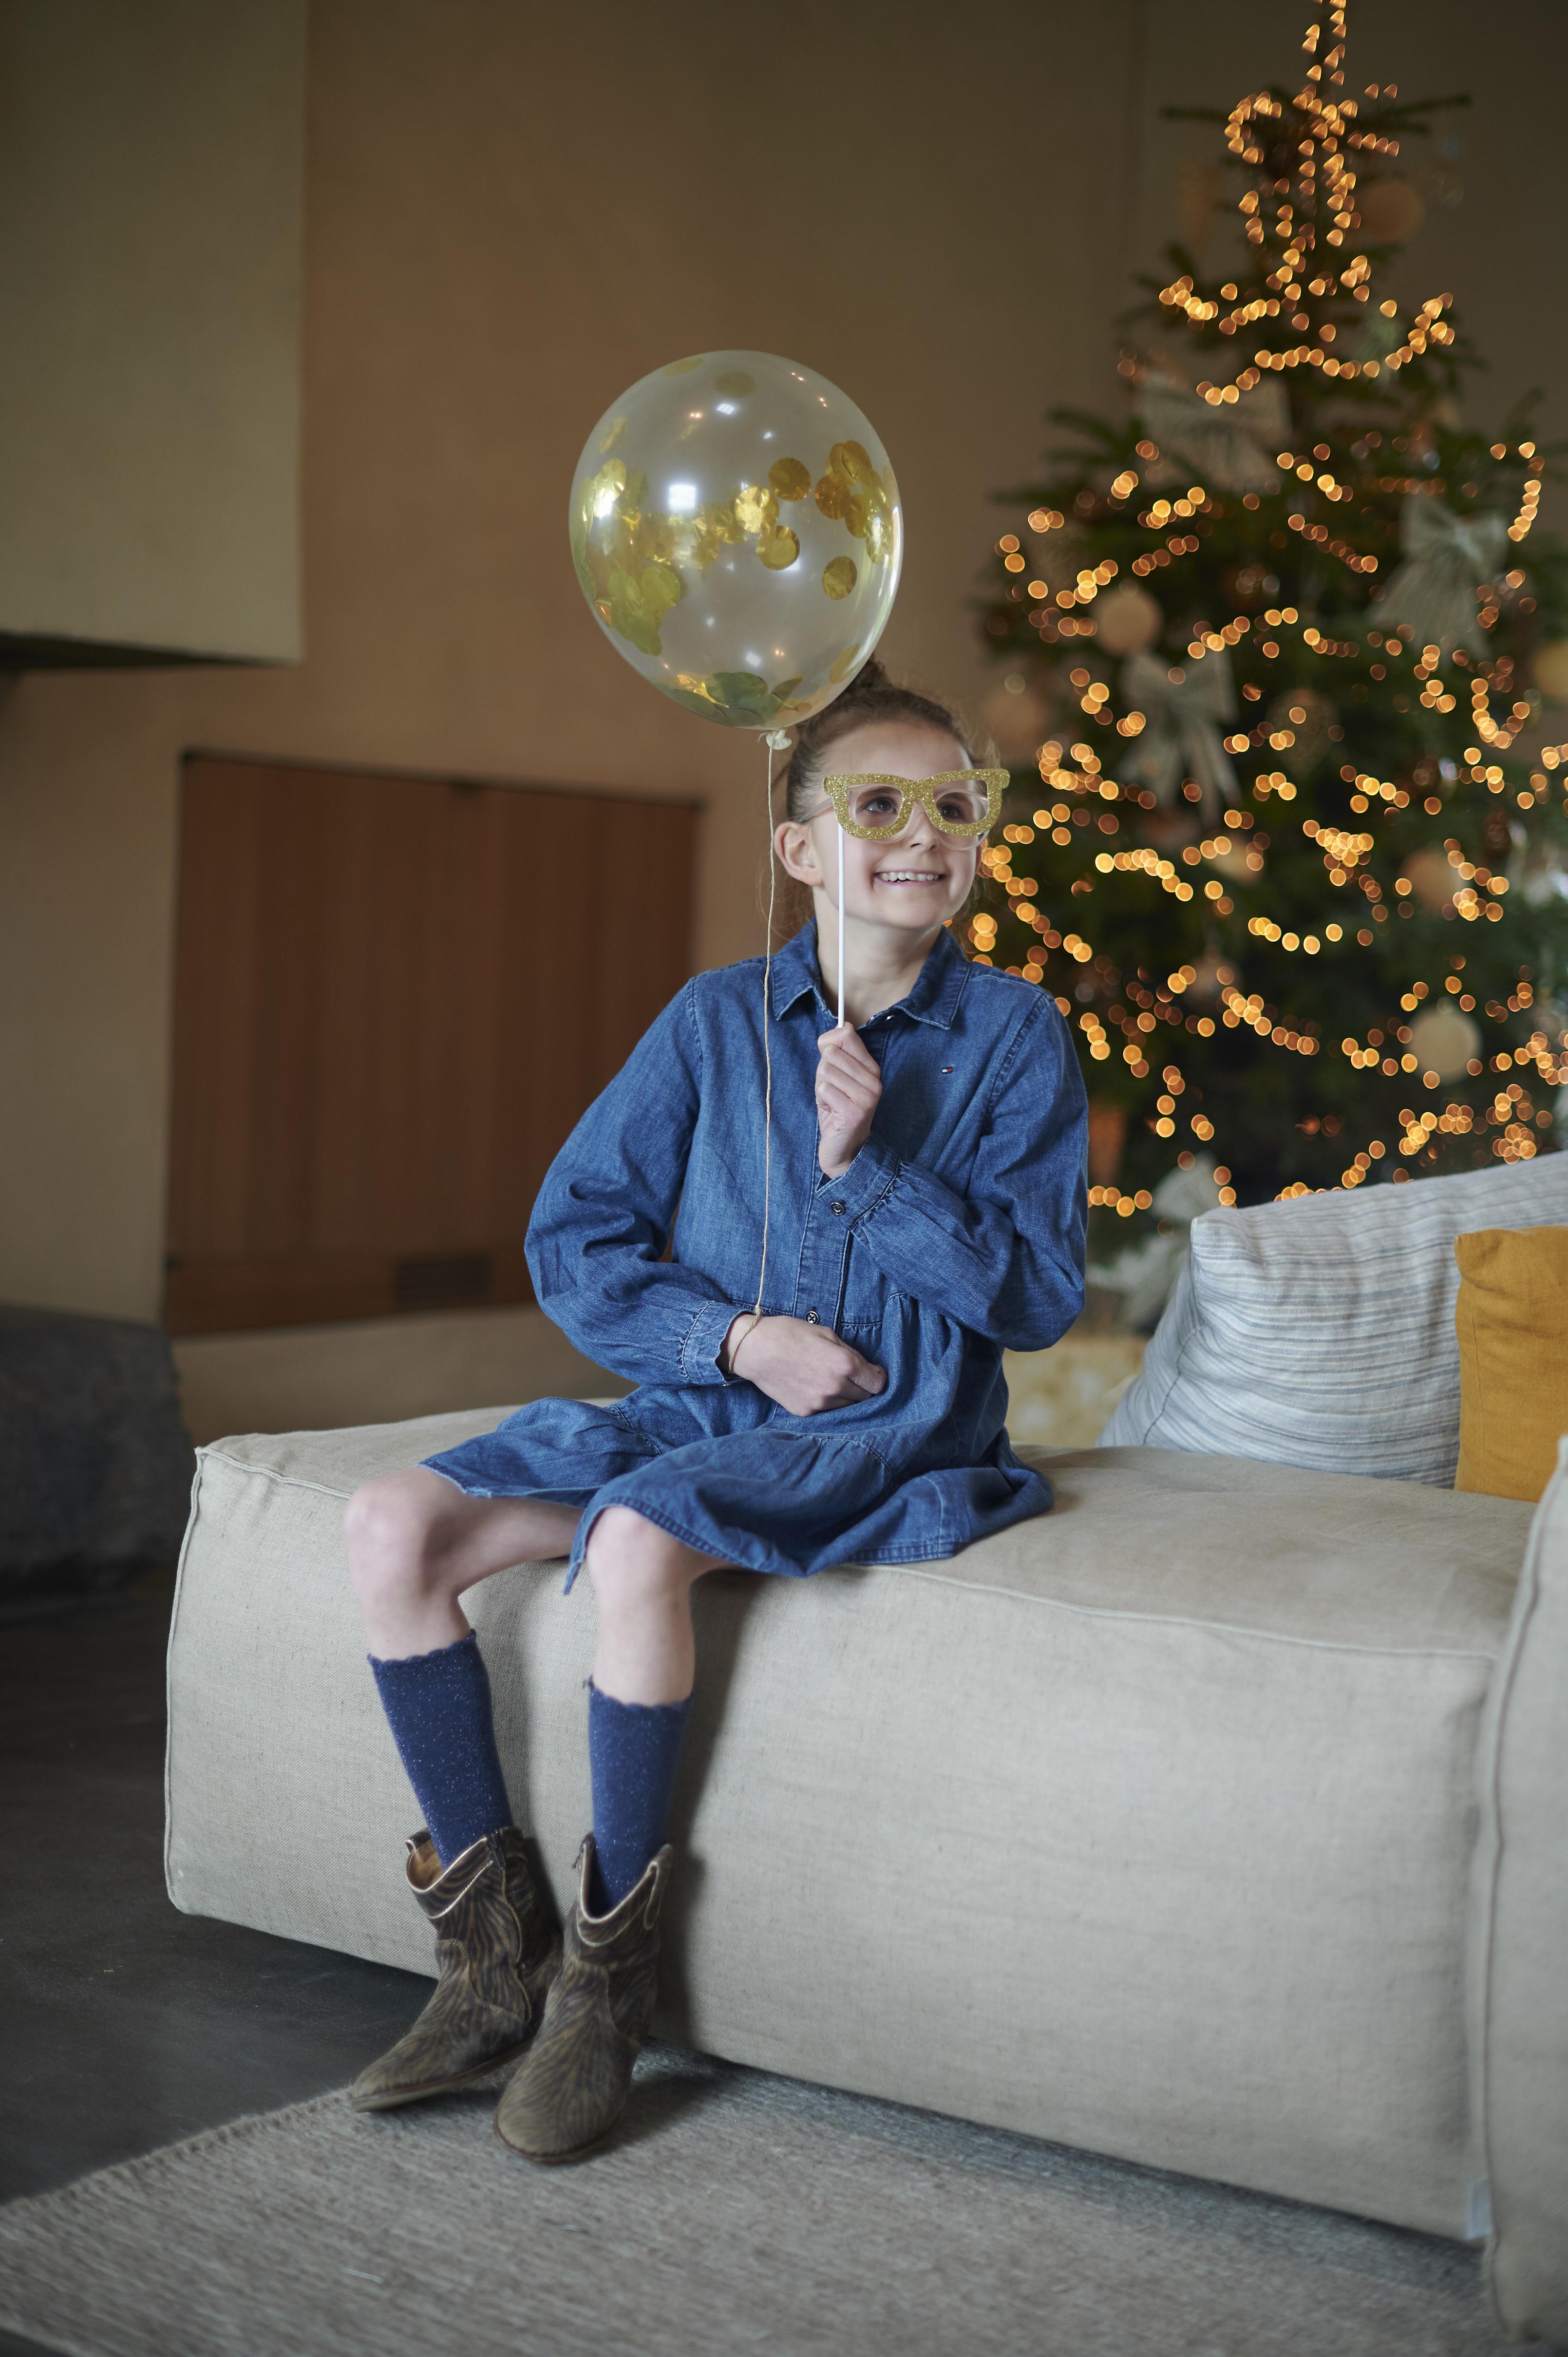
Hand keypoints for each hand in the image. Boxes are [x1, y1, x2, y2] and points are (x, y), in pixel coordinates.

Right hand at [724, 1313, 886, 1414]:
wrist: (755, 1350)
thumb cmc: (789, 1334)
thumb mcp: (826, 1333)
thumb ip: (849, 1352)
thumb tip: (865, 1367)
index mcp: (844, 1364)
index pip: (877, 1383)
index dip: (878, 1376)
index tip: (873, 1372)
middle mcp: (835, 1387)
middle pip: (864, 1397)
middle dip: (862, 1386)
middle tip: (851, 1375)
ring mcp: (819, 1403)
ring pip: (847, 1406)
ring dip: (845, 1396)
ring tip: (830, 1381)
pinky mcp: (805, 1412)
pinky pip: (827, 1411)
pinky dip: (827, 1402)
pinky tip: (815, 1387)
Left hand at [816, 1023, 881, 1178]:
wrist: (844, 1149)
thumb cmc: (837, 1110)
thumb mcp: (835, 1076)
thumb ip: (834, 1052)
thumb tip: (836, 1031)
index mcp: (871, 1068)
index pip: (846, 1035)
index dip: (828, 1046)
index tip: (831, 1064)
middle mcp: (874, 1080)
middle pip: (831, 1053)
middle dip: (823, 1073)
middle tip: (833, 1093)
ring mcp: (867, 1096)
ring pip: (826, 1071)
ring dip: (821, 1089)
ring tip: (832, 1103)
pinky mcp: (856, 1111)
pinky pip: (825, 1089)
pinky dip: (822, 1101)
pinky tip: (833, 1112)